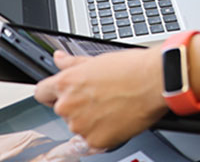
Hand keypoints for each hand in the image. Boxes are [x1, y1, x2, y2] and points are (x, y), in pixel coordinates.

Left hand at [34, 48, 166, 148]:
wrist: (157, 81)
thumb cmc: (134, 68)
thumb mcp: (99, 60)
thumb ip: (73, 63)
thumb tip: (59, 59)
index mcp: (66, 84)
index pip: (41, 93)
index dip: (53, 93)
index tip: (64, 93)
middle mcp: (68, 106)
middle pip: (63, 110)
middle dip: (78, 106)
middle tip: (102, 97)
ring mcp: (80, 126)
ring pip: (79, 126)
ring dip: (91, 121)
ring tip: (114, 107)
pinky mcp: (96, 141)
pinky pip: (94, 141)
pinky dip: (105, 133)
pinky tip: (119, 119)